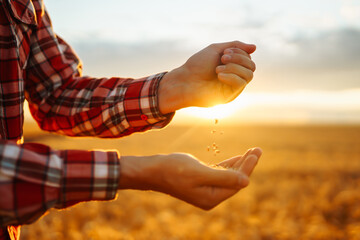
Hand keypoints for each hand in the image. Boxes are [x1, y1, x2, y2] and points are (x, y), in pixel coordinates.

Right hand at [118, 147, 261, 209]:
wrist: (153, 170)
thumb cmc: (173, 169)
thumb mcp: (200, 173)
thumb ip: (224, 177)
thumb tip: (246, 182)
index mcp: (212, 198)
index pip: (236, 182)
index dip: (248, 167)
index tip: (255, 152)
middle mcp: (210, 197)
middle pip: (235, 180)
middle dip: (247, 164)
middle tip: (257, 149)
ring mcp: (206, 190)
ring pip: (229, 176)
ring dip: (240, 163)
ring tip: (252, 151)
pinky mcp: (201, 182)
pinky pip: (219, 174)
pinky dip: (228, 165)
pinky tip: (236, 158)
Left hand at [159, 41, 255, 113]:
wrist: (184, 81)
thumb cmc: (197, 65)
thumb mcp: (216, 50)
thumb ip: (235, 47)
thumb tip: (255, 47)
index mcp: (232, 65)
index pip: (248, 57)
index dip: (240, 52)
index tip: (224, 52)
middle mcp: (235, 77)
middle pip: (251, 66)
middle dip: (238, 59)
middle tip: (222, 58)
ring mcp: (233, 87)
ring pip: (249, 75)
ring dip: (235, 67)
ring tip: (218, 68)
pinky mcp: (229, 96)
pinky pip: (241, 84)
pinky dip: (232, 76)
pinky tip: (219, 75)